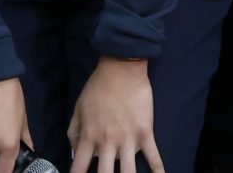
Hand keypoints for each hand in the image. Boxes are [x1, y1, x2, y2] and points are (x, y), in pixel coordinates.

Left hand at [68, 55, 161, 172]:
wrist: (121, 70)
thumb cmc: (97, 88)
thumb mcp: (78, 109)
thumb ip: (74, 133)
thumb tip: (74, 153)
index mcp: (90, 136)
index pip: (80, 166)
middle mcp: (108, 142)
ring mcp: (128, 139)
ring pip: (129, 172)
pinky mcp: (145, 133)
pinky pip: (154, 156)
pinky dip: (158, 170)